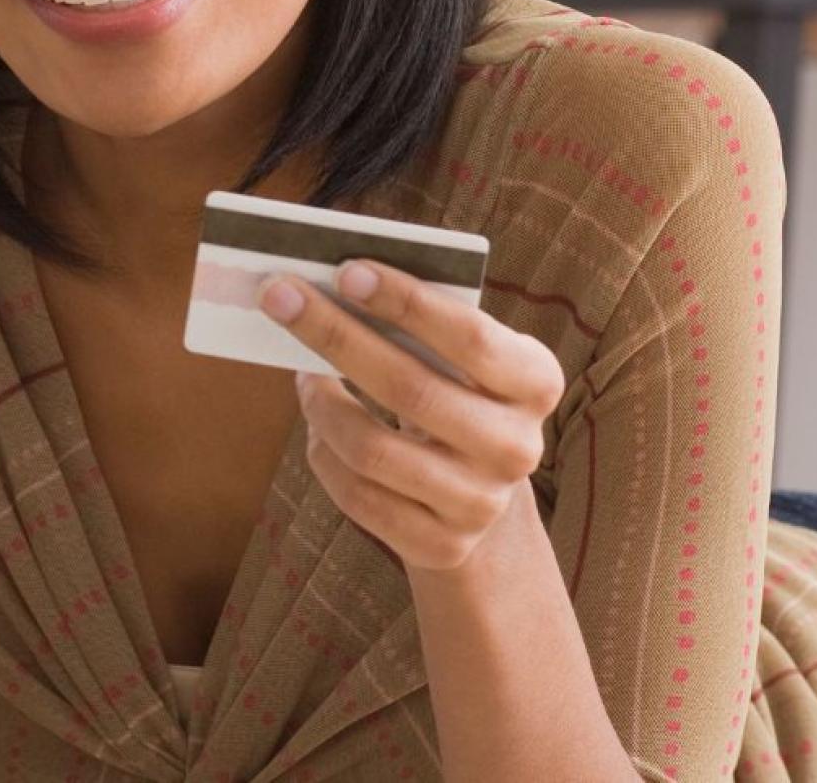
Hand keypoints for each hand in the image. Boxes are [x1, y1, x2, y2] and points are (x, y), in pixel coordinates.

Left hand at [260, 260, 564, 571]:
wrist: (480, 493)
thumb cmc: (457, 396)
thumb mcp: (462, 360)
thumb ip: (420, 326)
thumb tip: (332, 285)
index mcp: (535, 382)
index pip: (470, 336)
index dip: (406, 302)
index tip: (345, 271)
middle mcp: (518, 447)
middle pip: (409, 388)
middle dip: (336, 335)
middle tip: (280, 296)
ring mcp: (481, 503)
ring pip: (372, 449)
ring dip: (320, 403)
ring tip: (301, 372)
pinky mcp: (441, 546)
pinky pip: (358, 496)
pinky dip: (324, 454)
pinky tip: (318, 426)